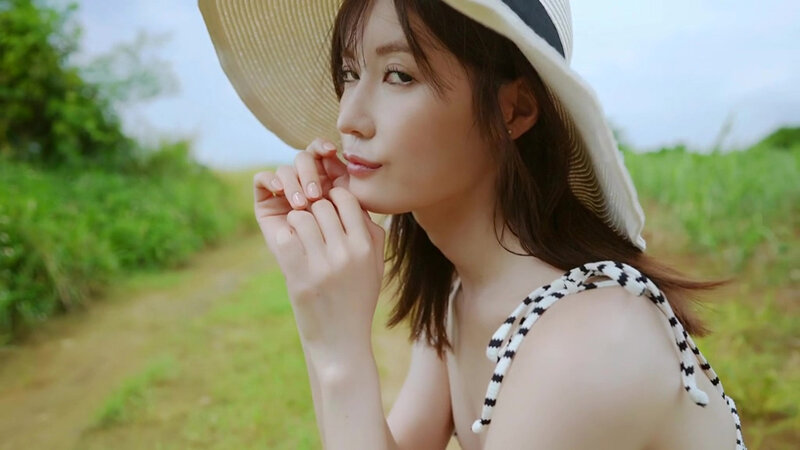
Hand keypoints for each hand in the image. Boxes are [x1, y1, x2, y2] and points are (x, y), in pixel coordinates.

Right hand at [253, 137, 350, 254]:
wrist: (325, 287)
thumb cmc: (347, 258)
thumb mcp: (357, 224)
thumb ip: (356, 200)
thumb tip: (354, 168)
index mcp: (328, 183)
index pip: (321, 152)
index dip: (322, 147)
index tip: (330, 151)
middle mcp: (306, 185)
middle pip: (304, 158)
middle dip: (310, 172)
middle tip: (316, 195)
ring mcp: (285, 194)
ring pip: (286, 168)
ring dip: (294, 182)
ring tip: (302, 205)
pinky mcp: (266, 204)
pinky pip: (262, 179)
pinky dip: (270, 179)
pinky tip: (280, 191)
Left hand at [253, 139, 384, 364]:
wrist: (341, 341)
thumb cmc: (358, 301)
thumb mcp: (375, 267)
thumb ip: (372, 235)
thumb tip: (357, 204)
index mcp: (365, 247)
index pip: (347, 199)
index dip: (334, 198)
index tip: (328, 208)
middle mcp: (345, 253)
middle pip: (322, 206)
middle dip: (313, 208)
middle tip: (310, 220)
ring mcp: (321, 265)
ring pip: (301, 218)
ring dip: (296, 221)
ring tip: (298, 232)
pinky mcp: (299, 277)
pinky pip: (286, 238)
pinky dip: (285, 237)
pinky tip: (291, 247)